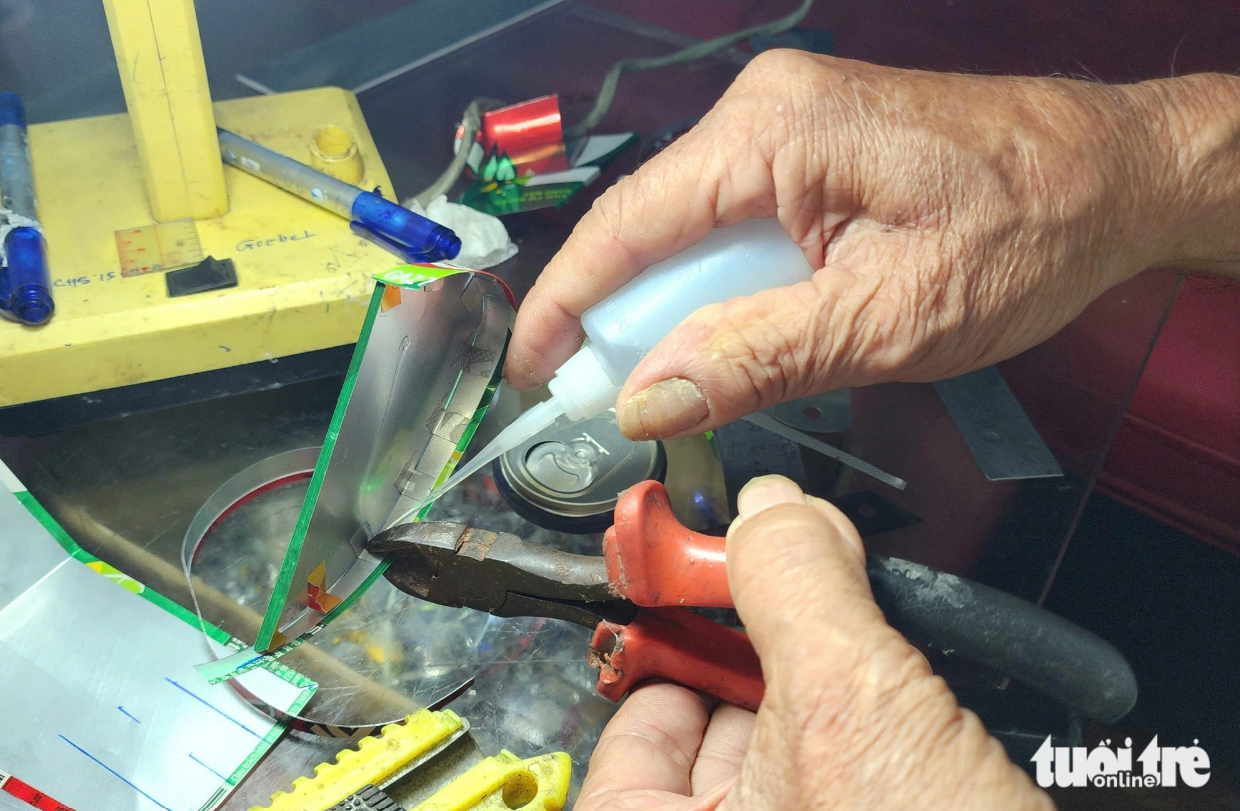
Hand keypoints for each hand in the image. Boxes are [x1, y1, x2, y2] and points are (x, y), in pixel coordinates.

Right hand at [506, 52, 1239, 438]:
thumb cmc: (1024, 232)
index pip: (627, 225)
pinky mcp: (812, 149)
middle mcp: (766, 113)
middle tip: (603, 401)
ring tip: (681, 381)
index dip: (565, 305)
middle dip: (622, 319)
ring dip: (679, 309)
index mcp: (772, 134)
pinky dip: (725, 285)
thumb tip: (647, 396)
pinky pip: (736, 222)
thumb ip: (755, 356)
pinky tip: (741, 334)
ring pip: (691, 230)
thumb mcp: (884, 319)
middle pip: (650, 228)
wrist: (1113, 177)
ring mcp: (788, 124)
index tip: (529, 371)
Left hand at [576, 475, 1050, 810]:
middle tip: (802, 584)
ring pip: (801, 750)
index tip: (713, 581)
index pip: (634, 729)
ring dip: (837, 681)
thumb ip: (798, 593)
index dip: (673, 640)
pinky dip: (883, 725)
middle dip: (767, 649)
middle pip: (719, 729)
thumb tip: (771, 510)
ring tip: (870, 634)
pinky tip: (919, 698)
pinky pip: (857, 775)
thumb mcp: (853, 713)